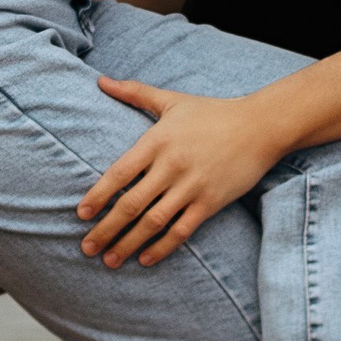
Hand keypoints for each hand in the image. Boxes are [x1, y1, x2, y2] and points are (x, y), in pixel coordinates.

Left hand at [77, 81, 284, 265]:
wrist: (260, 126)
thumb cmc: (212, 112)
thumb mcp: (171, 100)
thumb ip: (134, 92)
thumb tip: (101, 80)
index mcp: (157, 141)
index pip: (119, 173)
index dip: (98, 196)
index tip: (81, 214)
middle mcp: (171, 166)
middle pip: (131, 204)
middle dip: (106, 229)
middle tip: (87, 248)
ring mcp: (192, 186)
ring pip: (153, 222)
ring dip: (129, 244)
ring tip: (110, 261)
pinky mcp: (210, 202)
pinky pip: (182, 230)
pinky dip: (162, 247)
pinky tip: (144, 260)